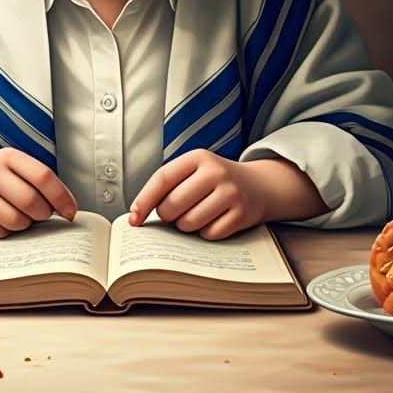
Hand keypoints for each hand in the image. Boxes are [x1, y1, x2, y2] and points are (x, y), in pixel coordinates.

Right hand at [0, 149, 77, 237]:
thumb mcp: (14, 167)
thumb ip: (38, 180)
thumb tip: (68, 207)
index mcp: (9, 156)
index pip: (43, 176)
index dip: (62, 197)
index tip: (70, 212)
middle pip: (30, 201)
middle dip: (43, 214)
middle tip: (42, 214)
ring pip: (15, 220)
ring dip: (25, 225)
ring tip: (21, 216)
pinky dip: (7, 231)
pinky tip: (4, 221)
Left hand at [128, 150, 326, 239]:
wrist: (259, 186)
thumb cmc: (214, 181)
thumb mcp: (194, 171)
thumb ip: (168, 185)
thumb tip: (136, 215)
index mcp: (197, 158)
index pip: (162, 179)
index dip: (143, 201)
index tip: (133, 218)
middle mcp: (215, 172)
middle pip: (172, 206)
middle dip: (168, 216)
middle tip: (176, 212)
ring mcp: (231, 193)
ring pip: (188, 223)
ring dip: (186, 226)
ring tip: (197, 214)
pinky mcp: (241, 215)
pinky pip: (208, 235)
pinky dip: (205, 233)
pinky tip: (213, 220)